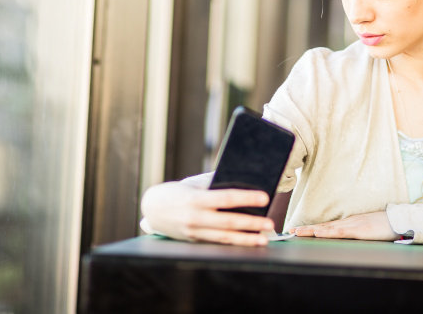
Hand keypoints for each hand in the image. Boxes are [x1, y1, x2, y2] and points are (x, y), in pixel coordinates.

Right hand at [140, 182, 275, 246]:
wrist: (152, 208)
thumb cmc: (177, 191)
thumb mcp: (193, 184)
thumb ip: (214, 183)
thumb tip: (241, 179)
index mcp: (196, 199)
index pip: (226, 198)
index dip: (246, 198)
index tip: (264, 198)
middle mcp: (195, 217)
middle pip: (228, 222)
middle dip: (251, 223)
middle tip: (270, 223)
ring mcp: (194, 232)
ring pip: (224, 237)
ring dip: (246, 239)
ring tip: (263, 239)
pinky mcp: (195, 240)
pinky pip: (217, 242)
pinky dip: (234, 243)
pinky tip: (247, 242)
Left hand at [289, 211, 397, 240]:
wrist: (398, 220)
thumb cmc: (384, 226)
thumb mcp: (366, 230)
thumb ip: (355, 233)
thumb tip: (344, 237)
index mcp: (349, 223)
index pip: (327, 226)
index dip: (312, 229)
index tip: (298, 231)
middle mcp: (348, 222)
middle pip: (323, 226)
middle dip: (306, 229)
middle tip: (291, 232)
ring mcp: (353, 225)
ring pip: (328, 228)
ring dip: (312, 230)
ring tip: (298, 232)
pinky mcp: (359, 230)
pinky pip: (341, 231)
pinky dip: (329, 232)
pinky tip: (319, 233)